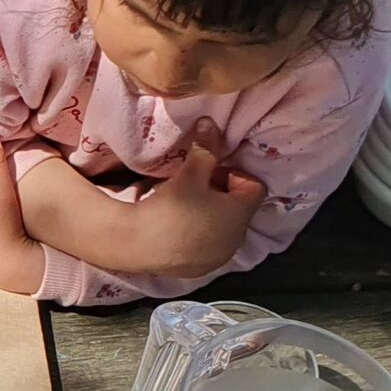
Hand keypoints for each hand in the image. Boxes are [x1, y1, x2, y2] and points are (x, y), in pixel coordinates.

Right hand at [130, 121, 265, 277]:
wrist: (136, 243)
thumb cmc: (169, 206)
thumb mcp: (190, 172)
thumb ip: (206, 147)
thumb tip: (209, 121)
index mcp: (240, 214)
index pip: (254, 187)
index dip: (234, 174)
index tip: (210, 172)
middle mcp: (237, 239)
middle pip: (240, 209)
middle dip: (224, 195)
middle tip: (197, 187)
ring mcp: (219, 257)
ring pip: (226, 228)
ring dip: (214, 216)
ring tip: (187, 208)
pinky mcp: (201, 269)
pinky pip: (211, 247)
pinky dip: (203, 236)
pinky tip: (180, 229)